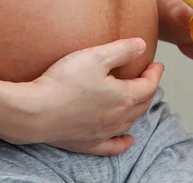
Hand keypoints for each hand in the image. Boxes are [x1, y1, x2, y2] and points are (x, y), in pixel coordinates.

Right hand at [0, 38, 163, 155]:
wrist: (35, 112)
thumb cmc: (63, 82)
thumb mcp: (94, 56)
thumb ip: (121, 50)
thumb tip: (142, 45)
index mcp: (123, 96)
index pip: (148, 85)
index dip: (155, 74)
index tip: (156, 65)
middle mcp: (117, 118)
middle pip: (142, 104)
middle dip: (148, 90)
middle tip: (148, 78)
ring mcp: (103, 132)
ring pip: (129, 123)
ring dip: (138, 110)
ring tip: (137, 100)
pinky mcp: (87, 143)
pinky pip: (112, 146)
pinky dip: (123, 142)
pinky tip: (128, 140)